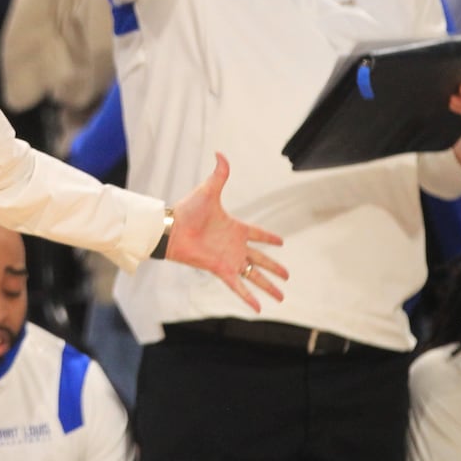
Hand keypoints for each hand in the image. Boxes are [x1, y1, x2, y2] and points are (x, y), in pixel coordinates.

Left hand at [166, 153, 286, 310]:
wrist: (171, 228)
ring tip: (282, 297)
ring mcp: (229, 259)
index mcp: (235, 227)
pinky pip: (239, 286)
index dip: (269, 238)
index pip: (258, 234)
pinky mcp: (221, 269)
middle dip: (275, 268)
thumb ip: (219, 174)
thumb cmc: (187, 210)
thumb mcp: (208, 190)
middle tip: (288, 276)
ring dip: (268, 286)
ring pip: (254, 276)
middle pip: (261, 260)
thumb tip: (220, 152)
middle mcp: (235, 246)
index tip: (282, 242)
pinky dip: (248, 297)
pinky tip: (260, 309)